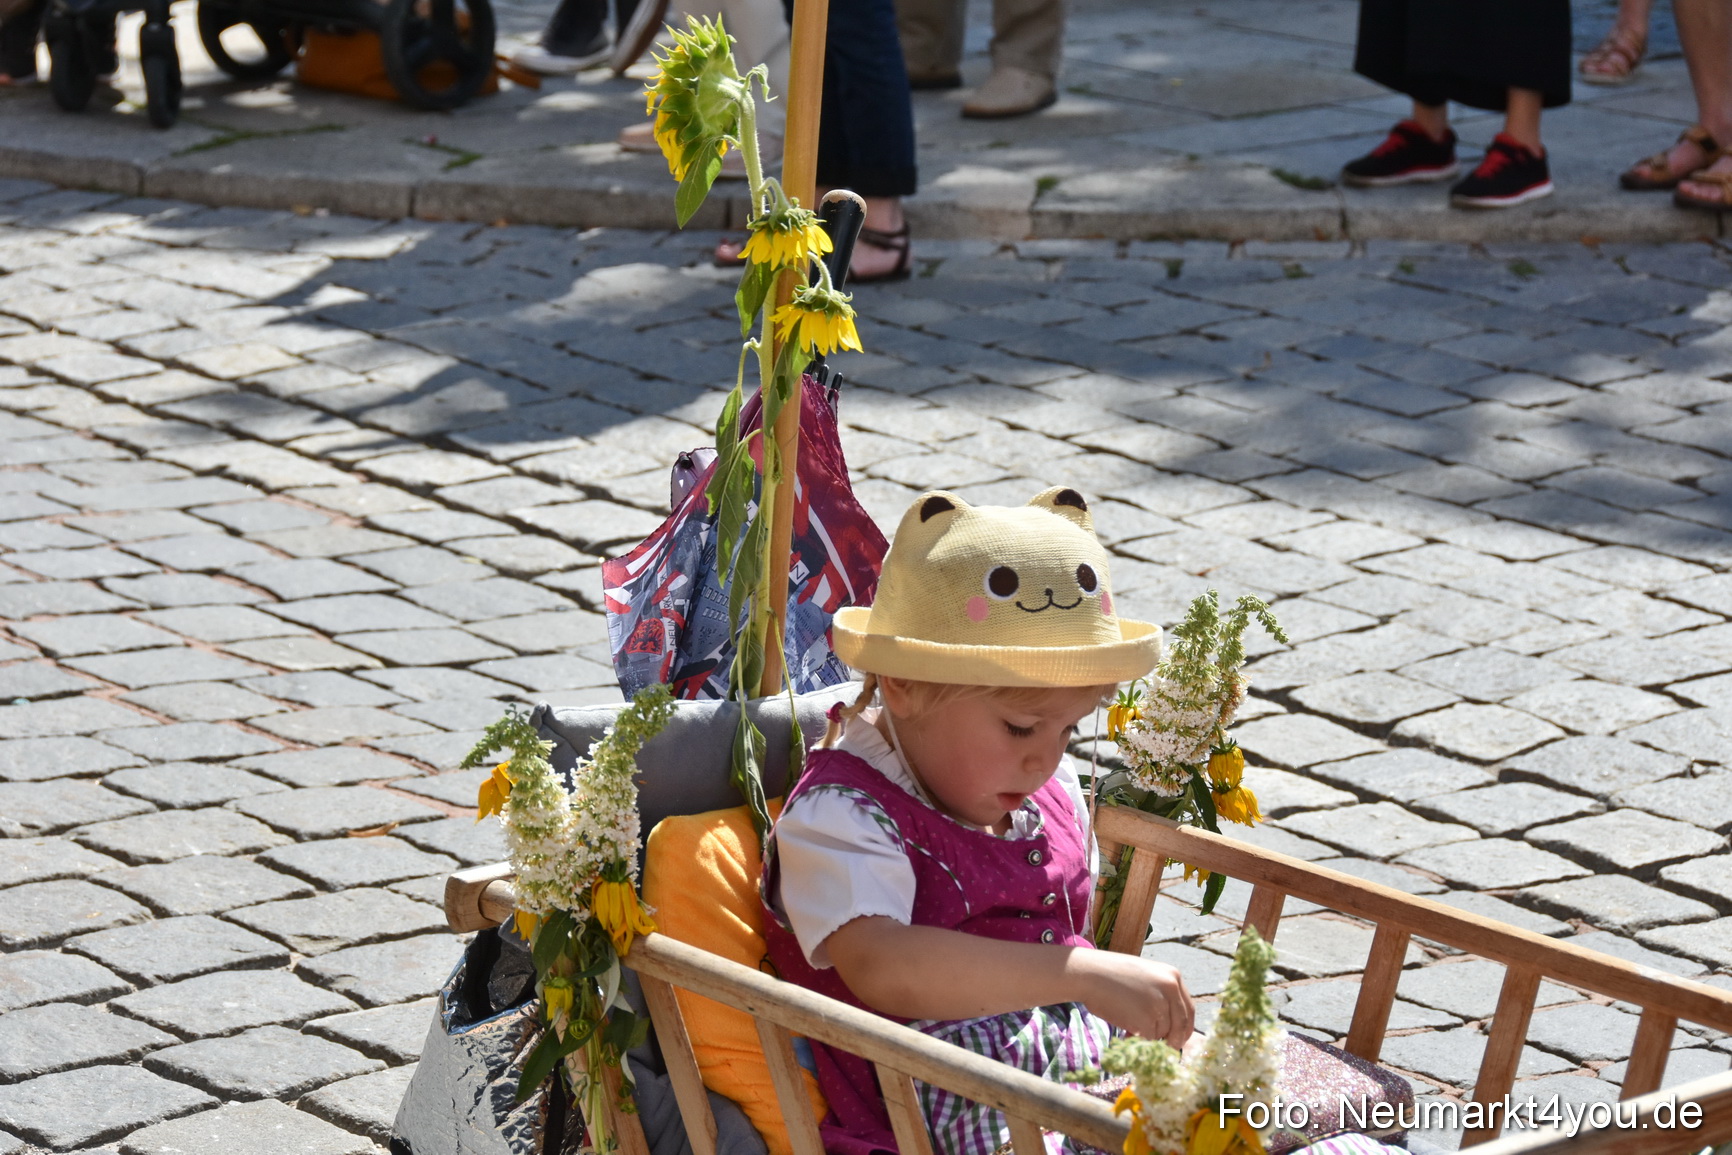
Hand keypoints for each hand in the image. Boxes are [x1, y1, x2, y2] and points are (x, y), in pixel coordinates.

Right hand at [1072, 950, 1193, 1046]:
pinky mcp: (1147, 1020)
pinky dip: (1139, 1040)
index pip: (1189, 1009)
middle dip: (1173, 1039)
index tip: (1178, 1039)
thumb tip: (1170, 1024)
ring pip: (1164, 1033)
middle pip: (1181, 1025)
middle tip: (1163, 1047)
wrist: (1089, 973)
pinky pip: (1150, 1040)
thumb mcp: (1145, 976)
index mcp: (1173, 976)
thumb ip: (1161, 994)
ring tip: (1129, 1025)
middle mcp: (1171, 989)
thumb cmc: (1111, 975)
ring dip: (1149, 1036)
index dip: (1184, 1028)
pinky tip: (1126, 1030)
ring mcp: (1160, 1004)